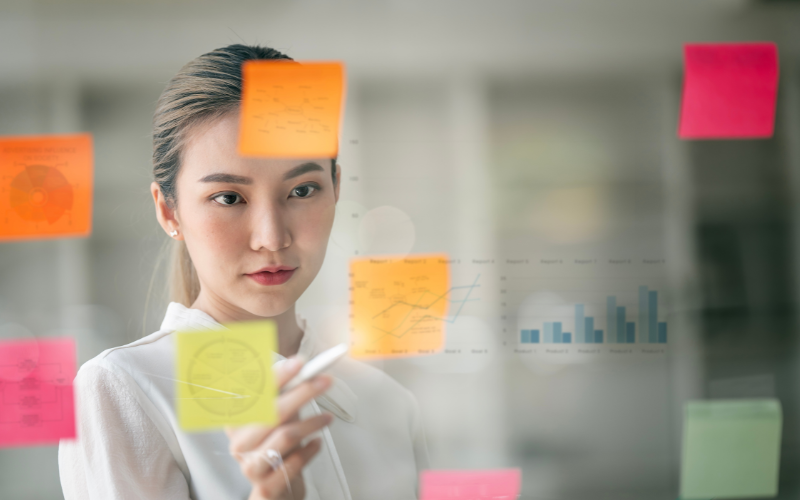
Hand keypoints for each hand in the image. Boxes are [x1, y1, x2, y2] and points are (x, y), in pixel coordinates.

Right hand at [226, 357, 332, 499]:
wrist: (274, 490)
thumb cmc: (276, 447)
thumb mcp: (277, 418)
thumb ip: (284, 395)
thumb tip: (302, 367)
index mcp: (236, 420)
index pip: (254, 391)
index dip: (277, 375)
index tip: (299, 362)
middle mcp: (238, 442)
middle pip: (272, 411)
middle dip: (303, 392)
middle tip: (324, 382)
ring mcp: (250, 465)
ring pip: (286, 435)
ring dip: (312, 423)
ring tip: (327, 418)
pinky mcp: (265, 486)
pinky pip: (294, 462)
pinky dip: (310, 450)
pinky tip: (316, 443)